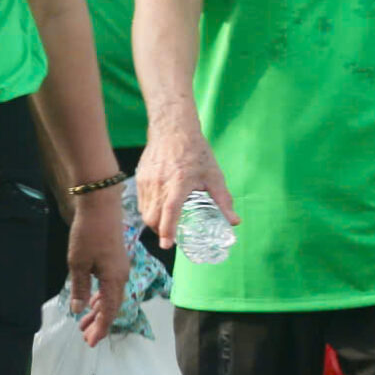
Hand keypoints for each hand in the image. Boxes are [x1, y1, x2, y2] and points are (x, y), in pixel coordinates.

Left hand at [66, 191, 130, 345]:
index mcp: (114, 280)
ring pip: (110, 296)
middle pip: (111, 307)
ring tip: (84, 324)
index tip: (91, 342)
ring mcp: (119, 269)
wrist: (101, 207)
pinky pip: (109, 286)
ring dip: (98, 311)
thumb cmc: (88, 235)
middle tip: (85, 337)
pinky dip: (100, 297)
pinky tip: (91, 302)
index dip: (101, 328)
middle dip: (99, 323)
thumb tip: (78, 310)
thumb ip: (79, 287)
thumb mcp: (77, 264)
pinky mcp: (115, 261)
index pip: (109, 311)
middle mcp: (121, 277)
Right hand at [134, 117, 236, 244]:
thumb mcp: (214, 175)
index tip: (168, 244)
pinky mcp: (140, 178)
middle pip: (152, 217)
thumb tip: (234, 222)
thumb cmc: (195, 152)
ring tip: (165, 223)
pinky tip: (159, 208)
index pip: (169, 212)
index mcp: (178, 184)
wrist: (173, 130)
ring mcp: (146, 181)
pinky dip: (149, 209)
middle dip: (160, 231)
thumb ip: (223, 200)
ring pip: (144, 211)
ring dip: (153, 221)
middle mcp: (159, 184)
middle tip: (170, 237)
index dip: (167, 230)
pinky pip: (141, 201)